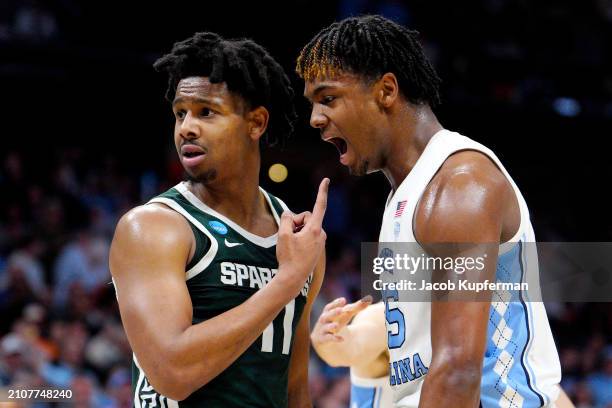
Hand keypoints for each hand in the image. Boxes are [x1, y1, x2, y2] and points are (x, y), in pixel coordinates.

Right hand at [276, 178, 328, 294]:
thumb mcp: (283, 234)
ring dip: (296, 231)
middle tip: (287, 235)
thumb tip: (290, 214)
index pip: (320, 206)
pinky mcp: (316, 248)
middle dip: (295, 222)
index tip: (326, 180)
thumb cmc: (288, 257)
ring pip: (305, 227)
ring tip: (290, 246)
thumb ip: (286, 219)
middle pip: (307, 217)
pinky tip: (294, 251)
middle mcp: (321, 234)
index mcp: (315, 229)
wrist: (293, 279)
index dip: (322, 191)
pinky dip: (298, 238)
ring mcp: (320, 242)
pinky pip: (306, 236)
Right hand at [311, 295, 371, 343]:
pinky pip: (328, 339)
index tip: (343, 300)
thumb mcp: (346, 315)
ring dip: (331, 326)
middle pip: (326, 316)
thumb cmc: (338, 324)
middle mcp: (324, 321)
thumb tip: (369, 299)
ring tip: (336, 325)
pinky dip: (334, 339)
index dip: (335, 303)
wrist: (329, 342)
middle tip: (340, 310)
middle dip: (333, 313)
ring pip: (325, 328)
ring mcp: (322, 331)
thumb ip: (356, 307)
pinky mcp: (323, 341)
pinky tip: (342, 339)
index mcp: (328, 313)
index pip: (329, 307)